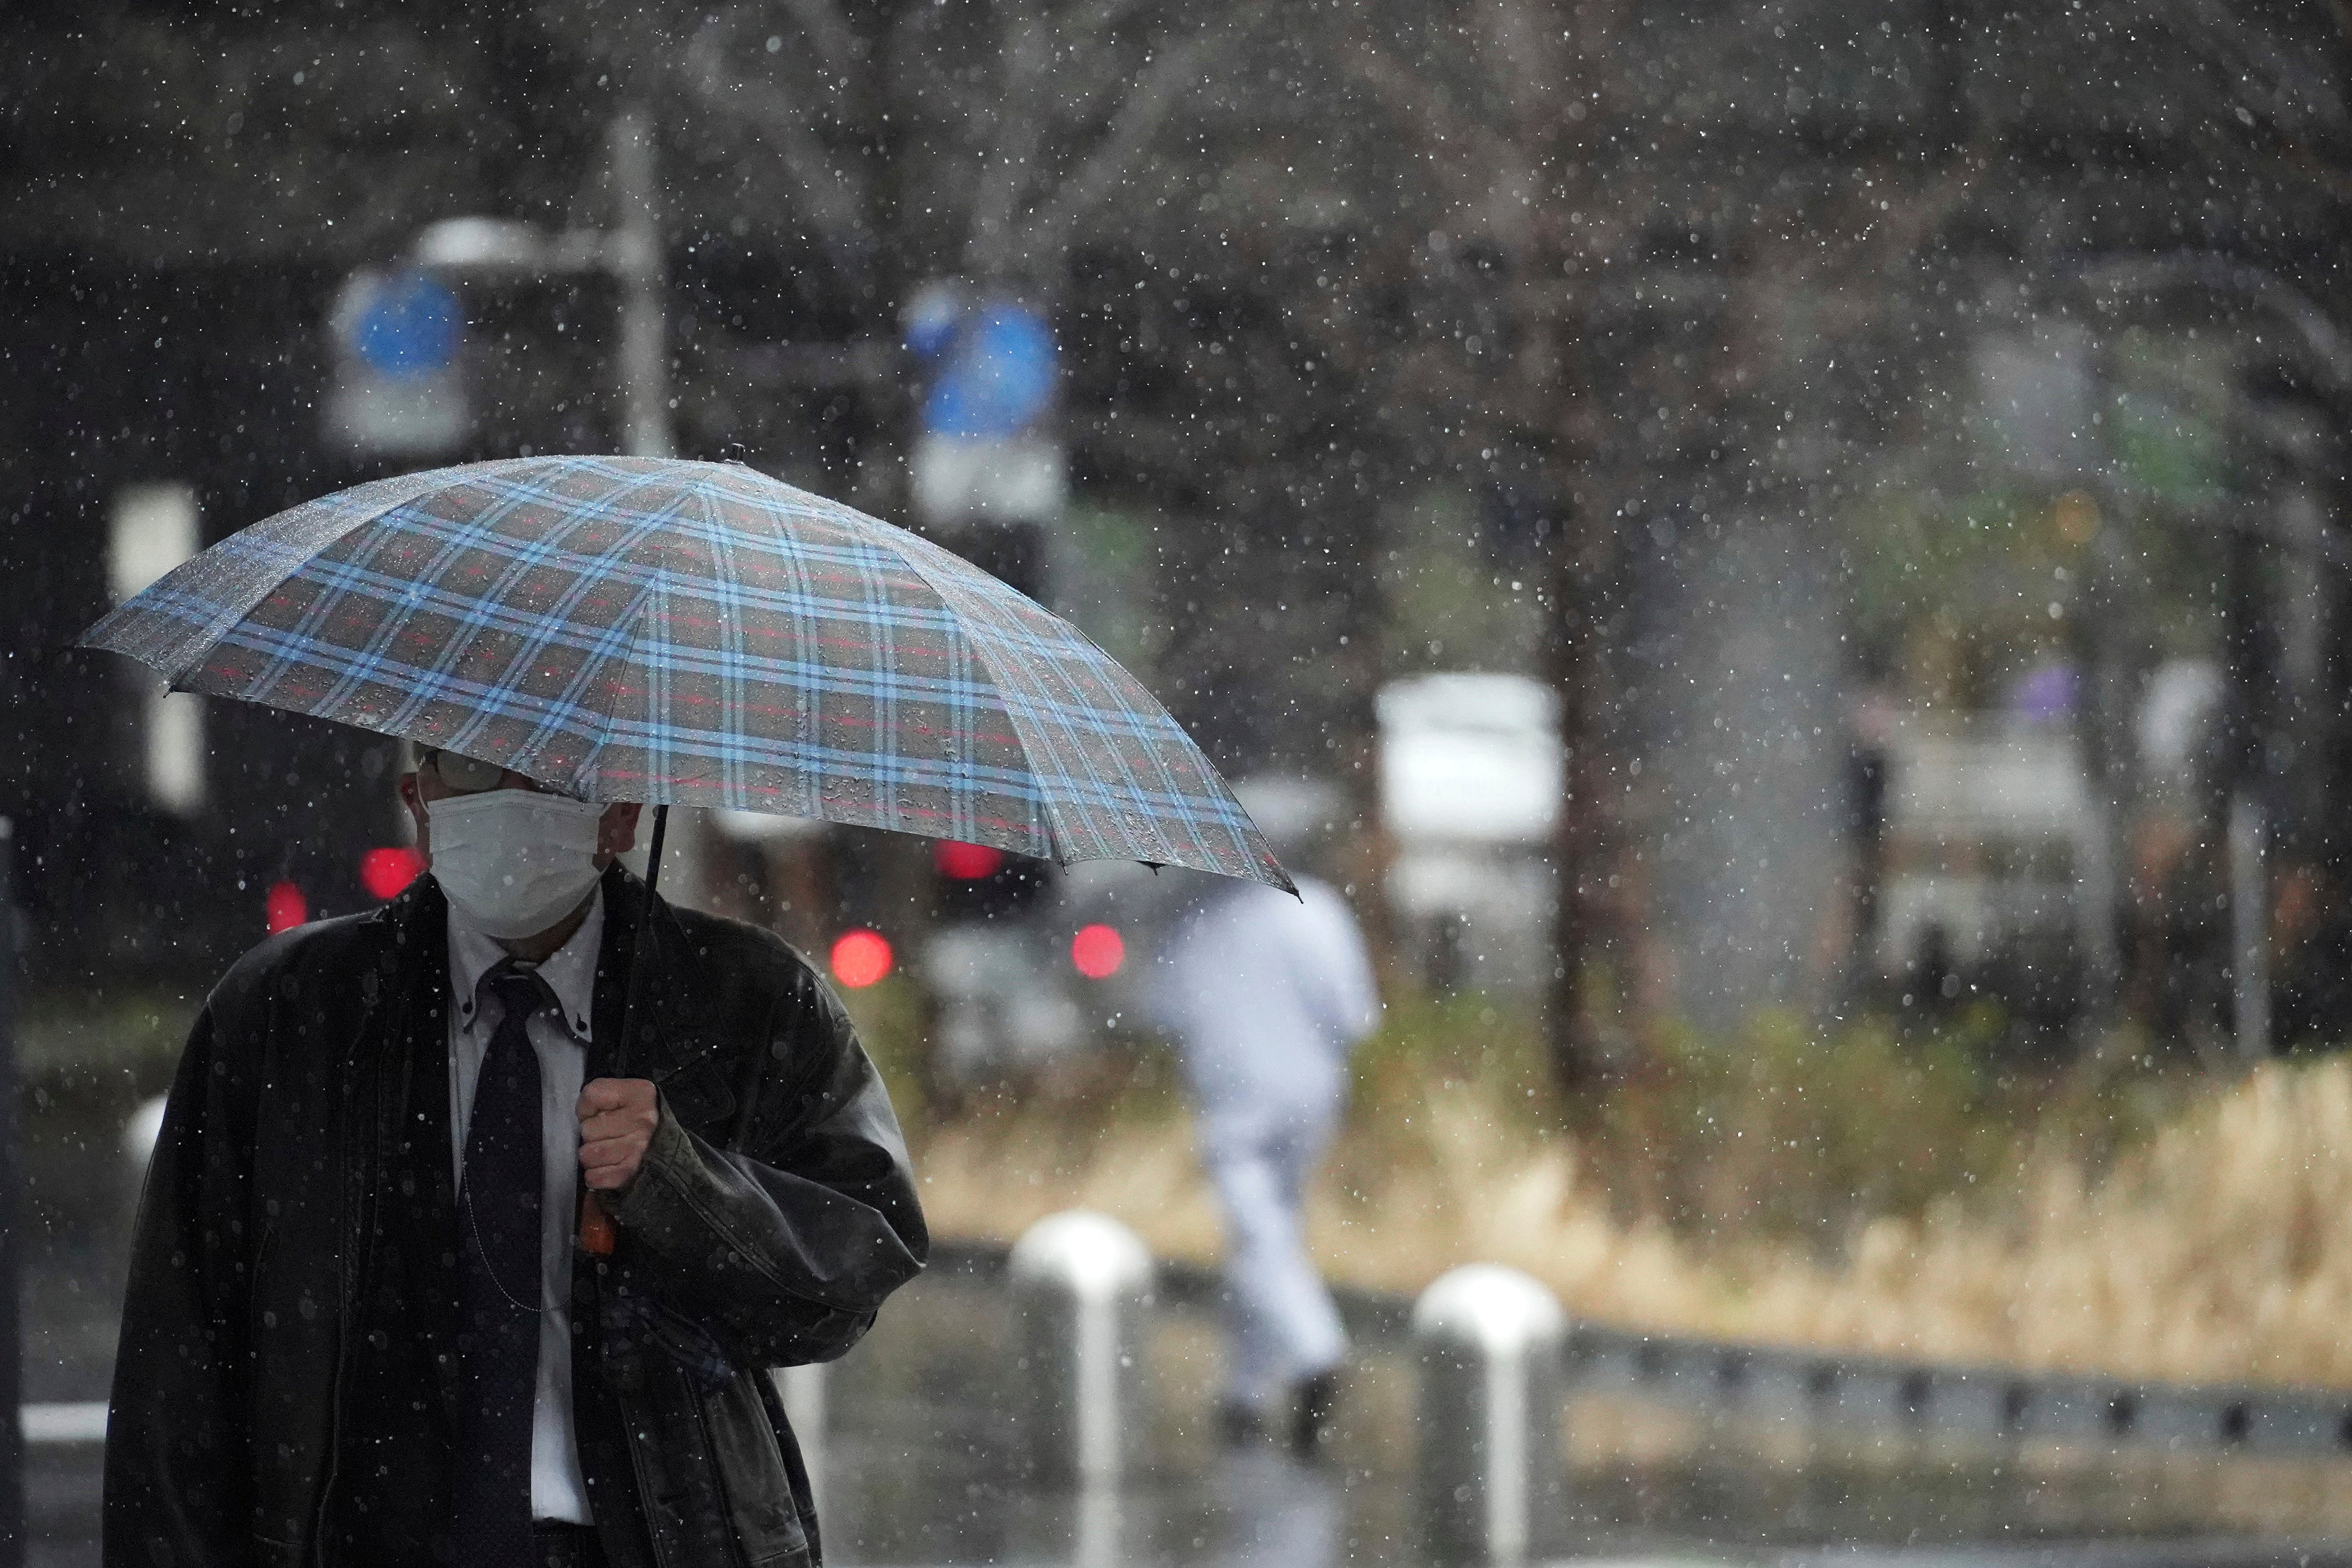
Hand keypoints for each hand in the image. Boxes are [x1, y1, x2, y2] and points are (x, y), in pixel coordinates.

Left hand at [578, 1077, 658, 1191]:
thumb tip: (582, 1118)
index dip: (587, 1107)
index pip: (592, 1095)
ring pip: (588, 1154)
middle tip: (605, 1135)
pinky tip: (604, 1168)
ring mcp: (638, 1148)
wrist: (662, 1143)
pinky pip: (596, 1177)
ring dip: (591, 1156)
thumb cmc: (634, 1117)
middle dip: (590, 1134)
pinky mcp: (631, 1172)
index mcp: (640, 1094)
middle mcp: (643, 1121)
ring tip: (605, 1151)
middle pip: (587, 1129)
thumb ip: (597, 1097)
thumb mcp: (622, 1094)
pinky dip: (595, 1176)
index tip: (598, 1113)